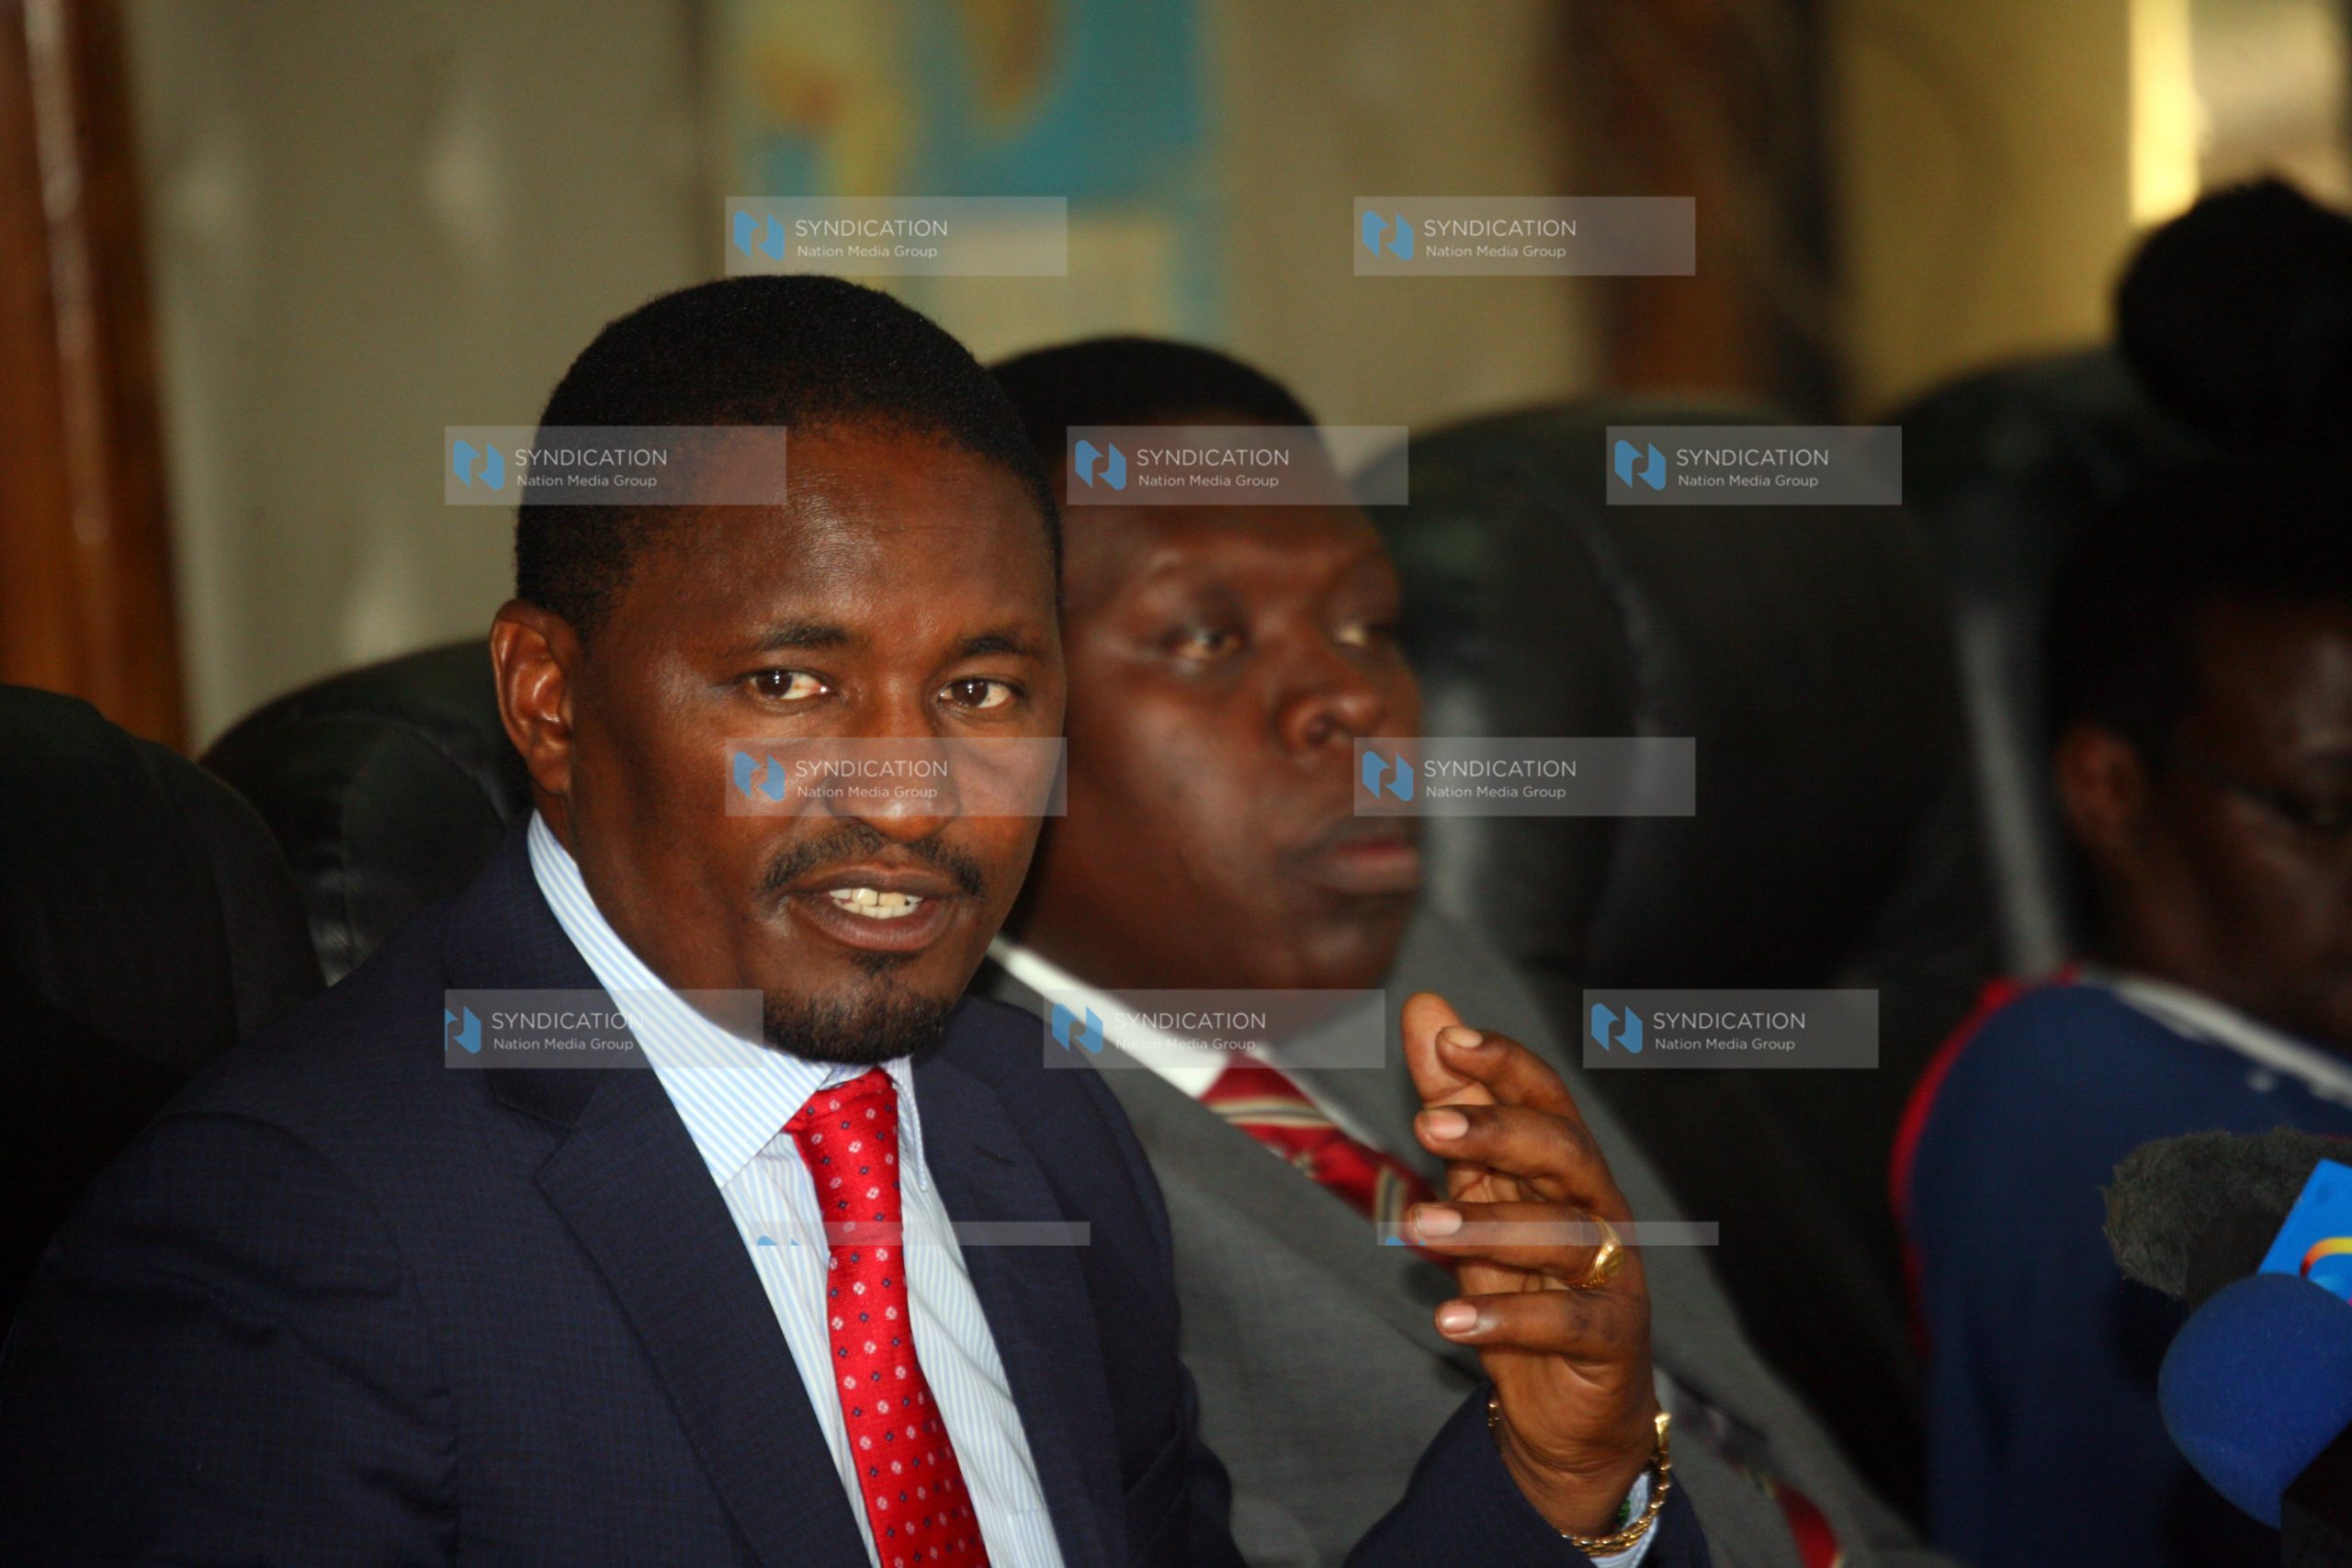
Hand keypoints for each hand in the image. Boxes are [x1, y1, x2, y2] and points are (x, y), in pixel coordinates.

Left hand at [1400, 991, 1660, 1537]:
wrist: (1570, 1404)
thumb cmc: (1524, 1277)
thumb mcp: (1479, 1188)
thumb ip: (1454, 1102)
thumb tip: (1425, 1007)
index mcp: (1564, 1164)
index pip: (1546, 1098)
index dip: (1504, 1065)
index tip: (1447, 1041)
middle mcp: (1597, 1208)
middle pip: (1564, 1152)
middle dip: (1500, 1133)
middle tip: (1427, 1128)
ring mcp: (1611, 1273)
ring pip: (1561, 1235)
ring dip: (1485, 1228)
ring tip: (1417, 1226)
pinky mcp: (1610, 1339)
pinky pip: (1564, 1323)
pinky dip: (1505, 1318)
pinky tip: (1449, 1318)